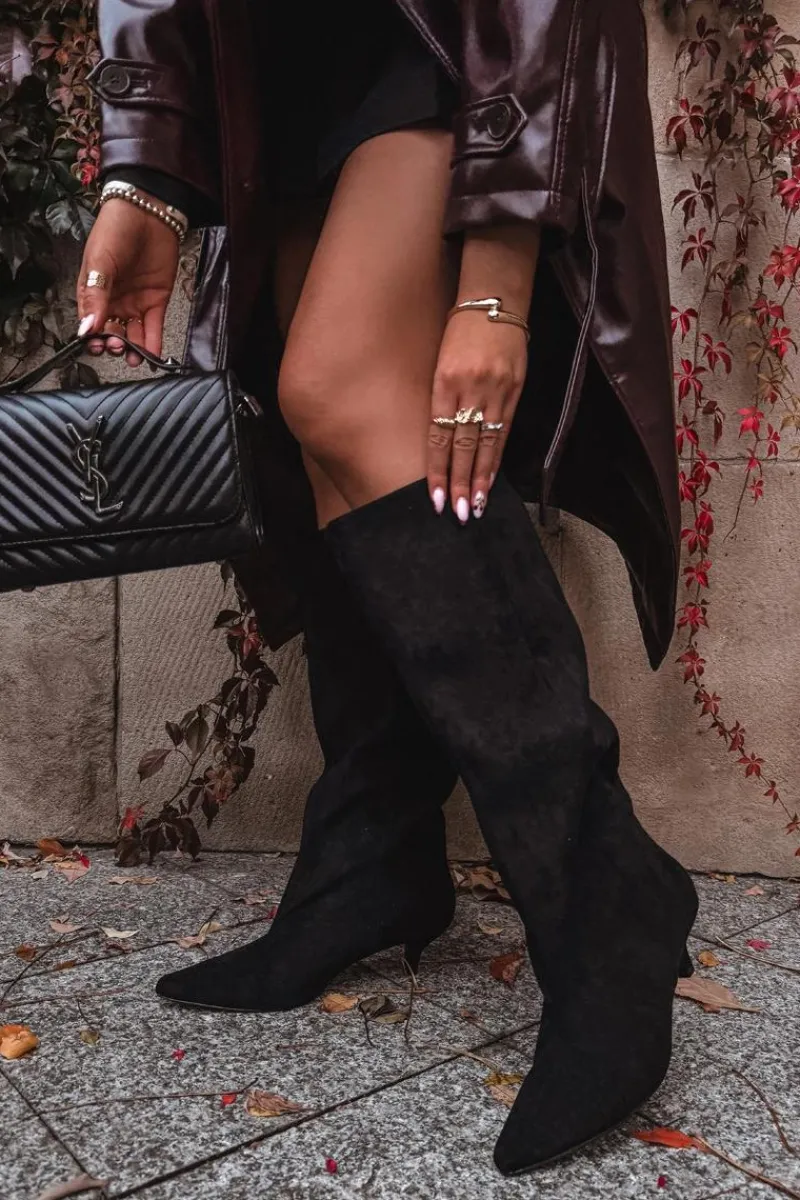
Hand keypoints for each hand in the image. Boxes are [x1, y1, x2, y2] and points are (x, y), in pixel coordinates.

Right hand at [76, 196, 179, 366]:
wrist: (148, 212)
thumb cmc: (115, 230)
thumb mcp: (99, 262)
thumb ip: (95, 297)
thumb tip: (86, 328)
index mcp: (92, 291)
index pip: (89, 322)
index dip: (92, 338)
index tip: (95, 346)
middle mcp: (112, 301)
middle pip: (110, 332)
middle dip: (113, 345)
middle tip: (116, 347)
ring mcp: (134, 303)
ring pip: (133, 335)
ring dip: (133, 350)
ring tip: (134, 357)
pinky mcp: (156, 302)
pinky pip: (154, 328)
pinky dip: (154, 344)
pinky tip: (152, 357)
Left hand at [428, 310, 527, 520]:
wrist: (494, 299)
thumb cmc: (459, 330)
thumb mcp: (441, 360)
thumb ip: (441, 398)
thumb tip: (441, 441)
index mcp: (444, 381)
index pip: (439, 435)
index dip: (438, 469)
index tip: (435, 497)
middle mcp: (470, 388)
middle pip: (463, 445)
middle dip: (459, 482)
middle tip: (457, 513)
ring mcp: (495, 390)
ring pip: (486, 443)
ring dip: (480, 478)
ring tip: (475, 506)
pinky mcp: (515, 388)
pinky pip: (504, 429)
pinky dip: (497, 456)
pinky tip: (492, 478)